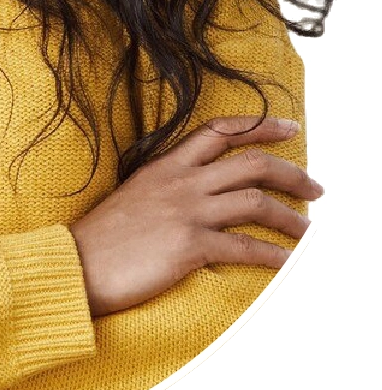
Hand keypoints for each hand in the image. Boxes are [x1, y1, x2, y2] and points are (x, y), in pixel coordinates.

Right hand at [68, 115, 323, 318]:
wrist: (75, 263)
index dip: (260, 126)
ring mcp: (186, 212)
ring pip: (254, 201)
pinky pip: (244, 247)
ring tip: (307, 228)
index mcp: (165, 165)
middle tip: (314, 186)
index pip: (219, 131)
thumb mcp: (133, 194)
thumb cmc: (100, 237)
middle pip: (249, 163)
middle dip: (291, 172)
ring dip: (290, 216)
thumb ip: (165, 186)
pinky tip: (286, 261)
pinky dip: (273, 255)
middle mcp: (180, 182)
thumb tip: (196, 192)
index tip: (288, 127)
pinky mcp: (189, 246)